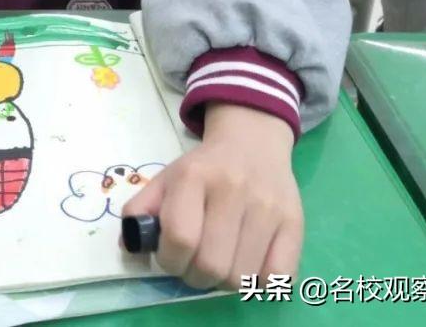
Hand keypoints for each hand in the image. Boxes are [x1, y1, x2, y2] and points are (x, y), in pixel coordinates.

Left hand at [121, 103, 301, 290]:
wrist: (252, 143)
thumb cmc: (203, 169)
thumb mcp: (165, 178)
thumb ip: (141, 209)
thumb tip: (131, 245)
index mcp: (194, 176)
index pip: (180, 237)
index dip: (169, 259)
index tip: (170, 256)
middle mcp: (233, 189)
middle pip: (211, 265)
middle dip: (194, 276)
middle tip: (193, 265)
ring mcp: (268, 207)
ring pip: (241, 277)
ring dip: (223, 282)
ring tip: (219, 263)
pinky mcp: (295, 222)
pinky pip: (278, 277)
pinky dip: (258, 281)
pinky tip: (247, 263)